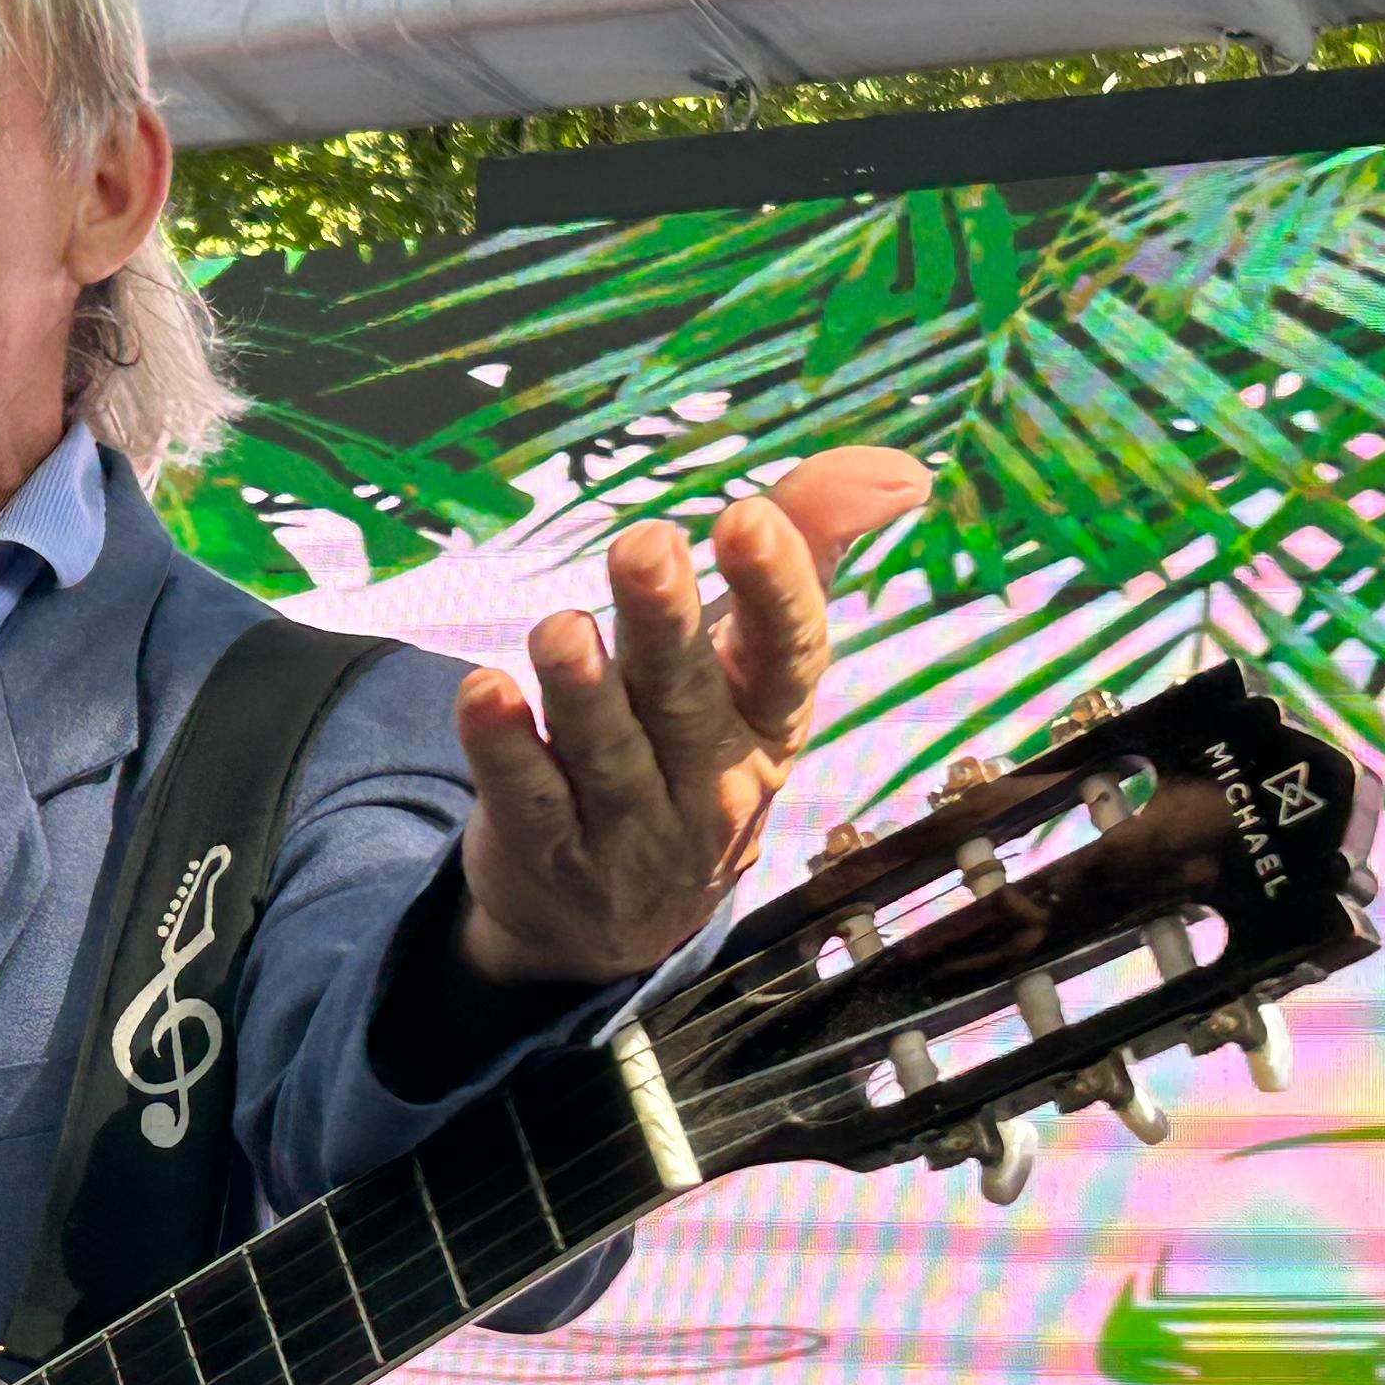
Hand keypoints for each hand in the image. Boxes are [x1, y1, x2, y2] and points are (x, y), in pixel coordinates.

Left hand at [453, 446, 932, 987]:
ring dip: (581, 689)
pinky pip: (527, 798)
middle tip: (646, 546)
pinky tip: (482, 694)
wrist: (619, 916)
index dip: (775, 590)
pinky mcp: (547, 852)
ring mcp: (627, 825)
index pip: (789, 656)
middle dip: (666, 622)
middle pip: (686, 697)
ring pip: (606, 751)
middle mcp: (708, 776)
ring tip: (560, 630)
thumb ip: (808, 547)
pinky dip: (503, 749)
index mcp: (770, 719)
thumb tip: (902, 468)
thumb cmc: (697, 741)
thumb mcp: (755, 660)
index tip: (749, 516)